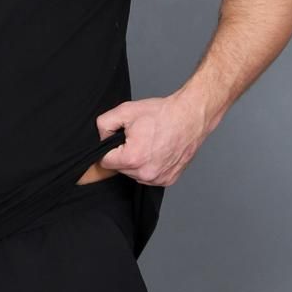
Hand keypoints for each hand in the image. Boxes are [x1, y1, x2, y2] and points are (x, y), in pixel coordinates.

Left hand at [92, 89, 212, 186]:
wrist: (190, 116)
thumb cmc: (163, 114)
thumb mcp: (125, 111)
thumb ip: (103, 125)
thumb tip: (100, 138)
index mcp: (133, 158)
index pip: (105, 161)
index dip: (109, 148)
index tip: (119, 139)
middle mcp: (145, 173)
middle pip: (120, 169)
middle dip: (124, 154)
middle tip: (137, 138)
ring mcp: (158, 178)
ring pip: (134, 174)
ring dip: (136, 162)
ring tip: (149, 144)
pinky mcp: (168, 180)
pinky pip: (150, 177)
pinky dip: (150, 166)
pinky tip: (157, 152)